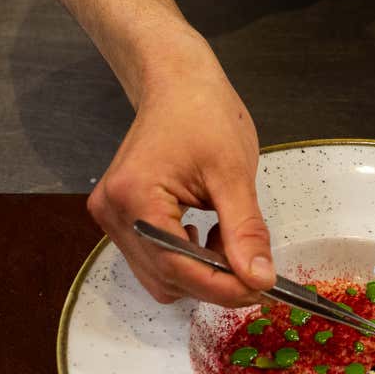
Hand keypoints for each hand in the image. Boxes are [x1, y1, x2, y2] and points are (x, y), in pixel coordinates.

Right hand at [87, 37, 274, 306]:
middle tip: (259, 273)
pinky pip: (157, 259)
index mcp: (134, 197)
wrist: (177, 83)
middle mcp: (113, 213)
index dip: (222, 286)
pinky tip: (213, 235)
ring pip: (161, 275)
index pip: (177, 266)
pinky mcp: (124, 218)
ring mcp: (113, 217)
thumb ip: (245, 231)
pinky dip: (190, 260)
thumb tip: (259, 278)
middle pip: (166, 278)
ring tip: (233, 241)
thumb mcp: (233, 174)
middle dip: (215, 283)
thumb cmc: (203, 114)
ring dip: (203, 273)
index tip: (262, 290)